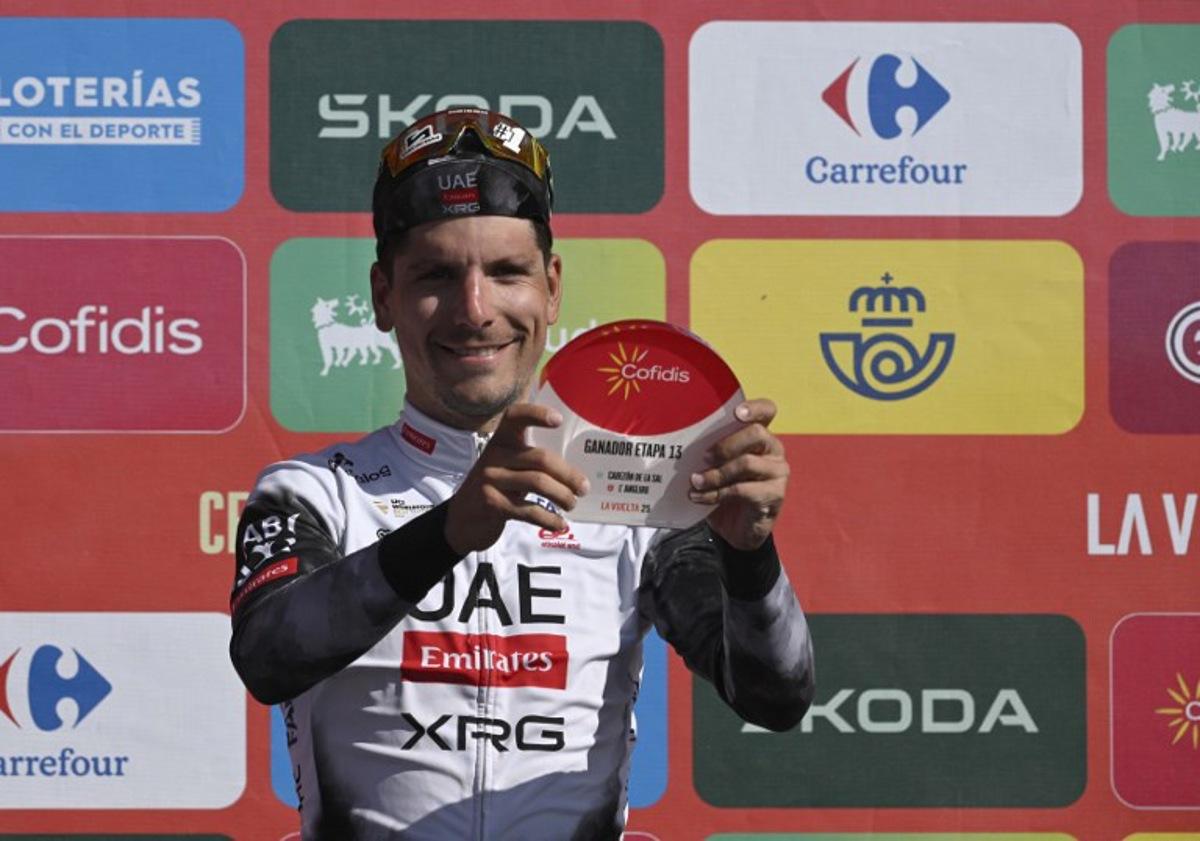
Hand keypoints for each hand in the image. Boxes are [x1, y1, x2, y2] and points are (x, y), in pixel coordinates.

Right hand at [444, 403, 589, 554]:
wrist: (460, 521)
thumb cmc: (494, 488)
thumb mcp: (504, 467)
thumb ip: (528, 460)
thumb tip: (576, 471)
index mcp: (500, 441)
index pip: (515, 417)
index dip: (536, 414)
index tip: (558, 420)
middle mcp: (493, 457)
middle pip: (540, 459)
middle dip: (568, 475)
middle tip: (583, 488)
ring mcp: (490, 481)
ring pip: (538, 483)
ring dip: (563, 496)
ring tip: (572, 504)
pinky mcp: (492, 505)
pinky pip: (529, 510)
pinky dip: (549, 519)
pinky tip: (560, 524)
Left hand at [688, 398, 788, 550]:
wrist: (735, 530)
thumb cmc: (724, 491)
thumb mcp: (715, 467)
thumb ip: (708, 452)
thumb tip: (679, 442)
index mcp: (759, 436)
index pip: (767, 411)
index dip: (754, 408)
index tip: (736, 413)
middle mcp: (773, 450)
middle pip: (757, 433)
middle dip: (726, 444)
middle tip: (704, 457)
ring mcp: (778, 472)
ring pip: (748, 463)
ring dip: (716, 473)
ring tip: (696, 481)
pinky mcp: (774, 495)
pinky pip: (742, 490)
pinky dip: (716, 494)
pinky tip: (699, 497)